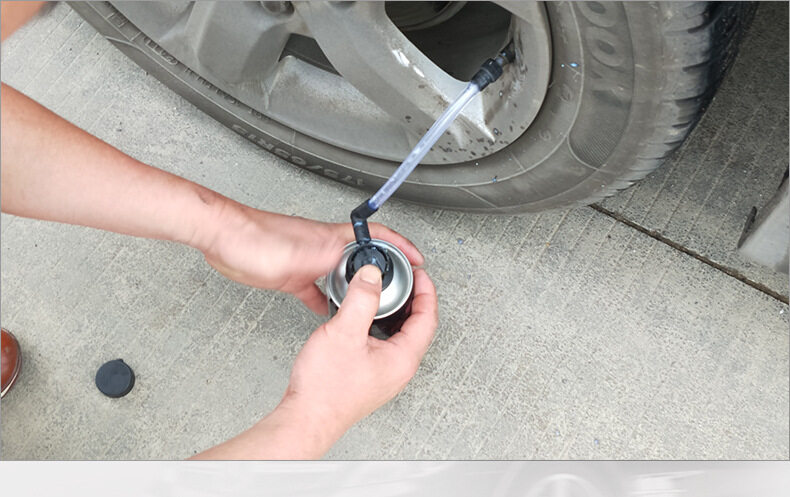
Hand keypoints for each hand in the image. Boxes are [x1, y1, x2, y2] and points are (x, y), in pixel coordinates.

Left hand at [195, 199, 423, 313]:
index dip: (402, 246)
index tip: (418, 259)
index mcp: (332, 240)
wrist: (223, 238)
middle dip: (384, 271)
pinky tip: (327, 311)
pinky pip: (315, 289)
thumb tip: (359, 268)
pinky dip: (325, 301)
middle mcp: (323, 248)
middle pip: (362, 258)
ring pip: (341, 275)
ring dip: (356, 288)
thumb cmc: (256, 240)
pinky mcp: (291, 274)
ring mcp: (308, 261)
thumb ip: (331, 260)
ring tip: (370, 304)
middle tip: (401, 285)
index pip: (378, 238)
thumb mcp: (302, 255)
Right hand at [280, 265, 437, 449]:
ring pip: (400, 336)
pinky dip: (381, 325)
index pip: (428, 318)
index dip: (426, 291)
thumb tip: (373, 277)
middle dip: (414, 299)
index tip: (419, 273)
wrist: (306, 418)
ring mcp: (386, 375)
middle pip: (418, 326)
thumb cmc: (325, 388)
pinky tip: (364, 319)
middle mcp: (399, 369)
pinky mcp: (371, 377)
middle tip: (406, 279)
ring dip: (396, 312)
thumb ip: (361, 299)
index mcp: (403, 358)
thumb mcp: (344, 332)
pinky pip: (385, 345)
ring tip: (384, 294)